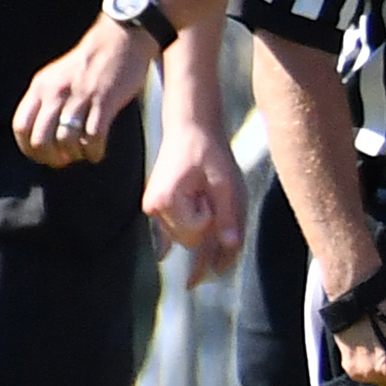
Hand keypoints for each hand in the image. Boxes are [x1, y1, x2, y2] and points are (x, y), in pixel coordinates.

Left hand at [14, 17, 155, 167]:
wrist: (122, 39)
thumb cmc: (92, 62)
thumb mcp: (59, 76)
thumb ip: (49, 100)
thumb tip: (46, 135)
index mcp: (41, 86)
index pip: (21, 125)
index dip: (28, 148)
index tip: (42, 156)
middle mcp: (56, 91)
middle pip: (41, 138)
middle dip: (51, 157)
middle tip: (64, 160)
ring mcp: (80, 96)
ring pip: (66, 140)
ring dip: (74, 154)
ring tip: (82, 154)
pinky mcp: (104, 100)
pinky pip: (93, 136)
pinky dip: (93, 151)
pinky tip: (97, 153)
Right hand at [145, 116, 245, 279]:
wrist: (190, 128)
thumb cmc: (209, 152)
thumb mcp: (226, 184)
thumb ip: (229, 216)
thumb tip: (231, 247)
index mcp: (166, 201)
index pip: (197, 232)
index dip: (211, 217)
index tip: (209, 193)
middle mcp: (154, 208)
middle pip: (190, 240)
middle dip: (206, 224)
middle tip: (206, 193)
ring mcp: (154, 208)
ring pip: (184, 236)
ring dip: (200, 225)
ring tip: (202, 195)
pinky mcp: (159, 206)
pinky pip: (168, 231)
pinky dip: (175, 240)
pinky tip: (164, 257)